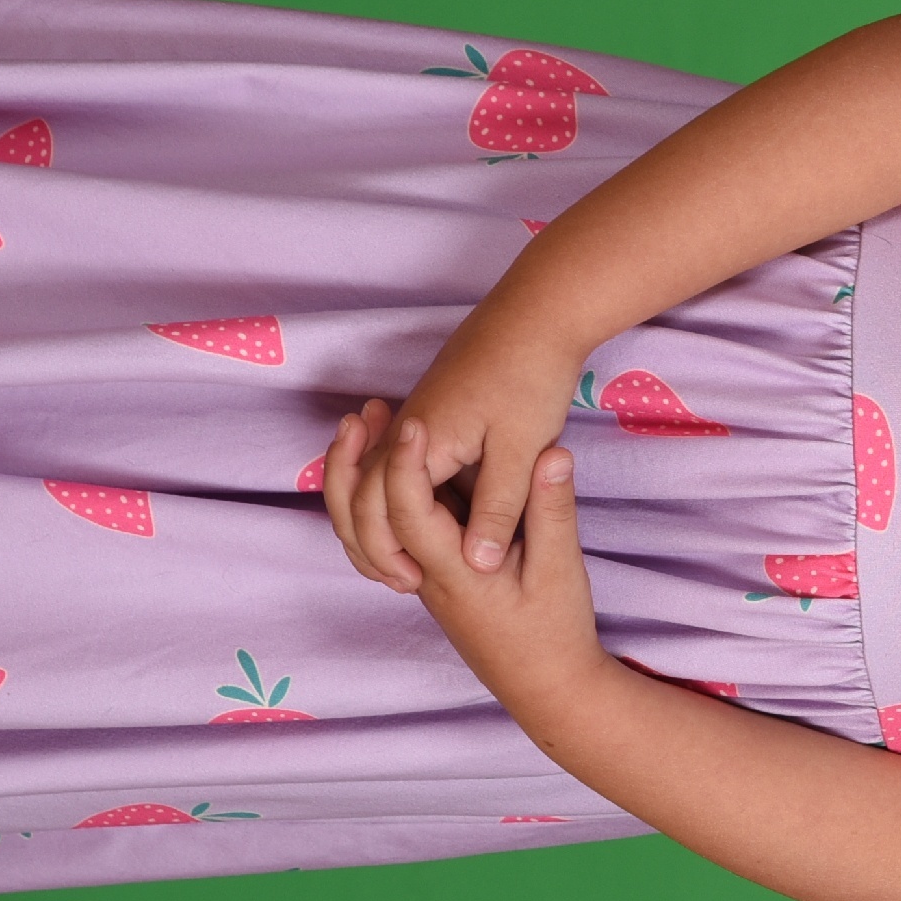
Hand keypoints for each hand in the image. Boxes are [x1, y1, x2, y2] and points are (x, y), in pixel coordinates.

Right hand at [328, 319, 579, 591]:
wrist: (535, 315)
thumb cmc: (531, 378)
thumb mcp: (523, 449)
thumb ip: (500, 507)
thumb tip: (479, 564)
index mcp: (421, 442)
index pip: (381, 509)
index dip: (389, 551)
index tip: (411, 586)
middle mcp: (406, 431)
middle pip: (366, 496)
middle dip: (373, 543)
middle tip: (402, 584)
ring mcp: (416, 420)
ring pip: (377, 480)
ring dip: (380, 519)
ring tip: (403, 562)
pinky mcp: (432, 416)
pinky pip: (400, 465)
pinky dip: (400, 495)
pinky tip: (431, 518)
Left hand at [376, 419, 613, 715]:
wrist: (547, 686)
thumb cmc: (555, 631)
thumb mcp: (561, 568)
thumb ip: (551, 509)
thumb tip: (553, 453)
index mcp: (452, 571)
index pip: (409, 512)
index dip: (407, 462)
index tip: (414, 419)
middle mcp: (424, 574)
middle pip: (365, 519)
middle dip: (355, 463)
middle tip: (364, 412)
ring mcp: (424, 576)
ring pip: (371, 525)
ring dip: (362, 475)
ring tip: (370, 426)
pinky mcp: (436, 574)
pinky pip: (397, 529)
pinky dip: (386, 492)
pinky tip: (404, 464)